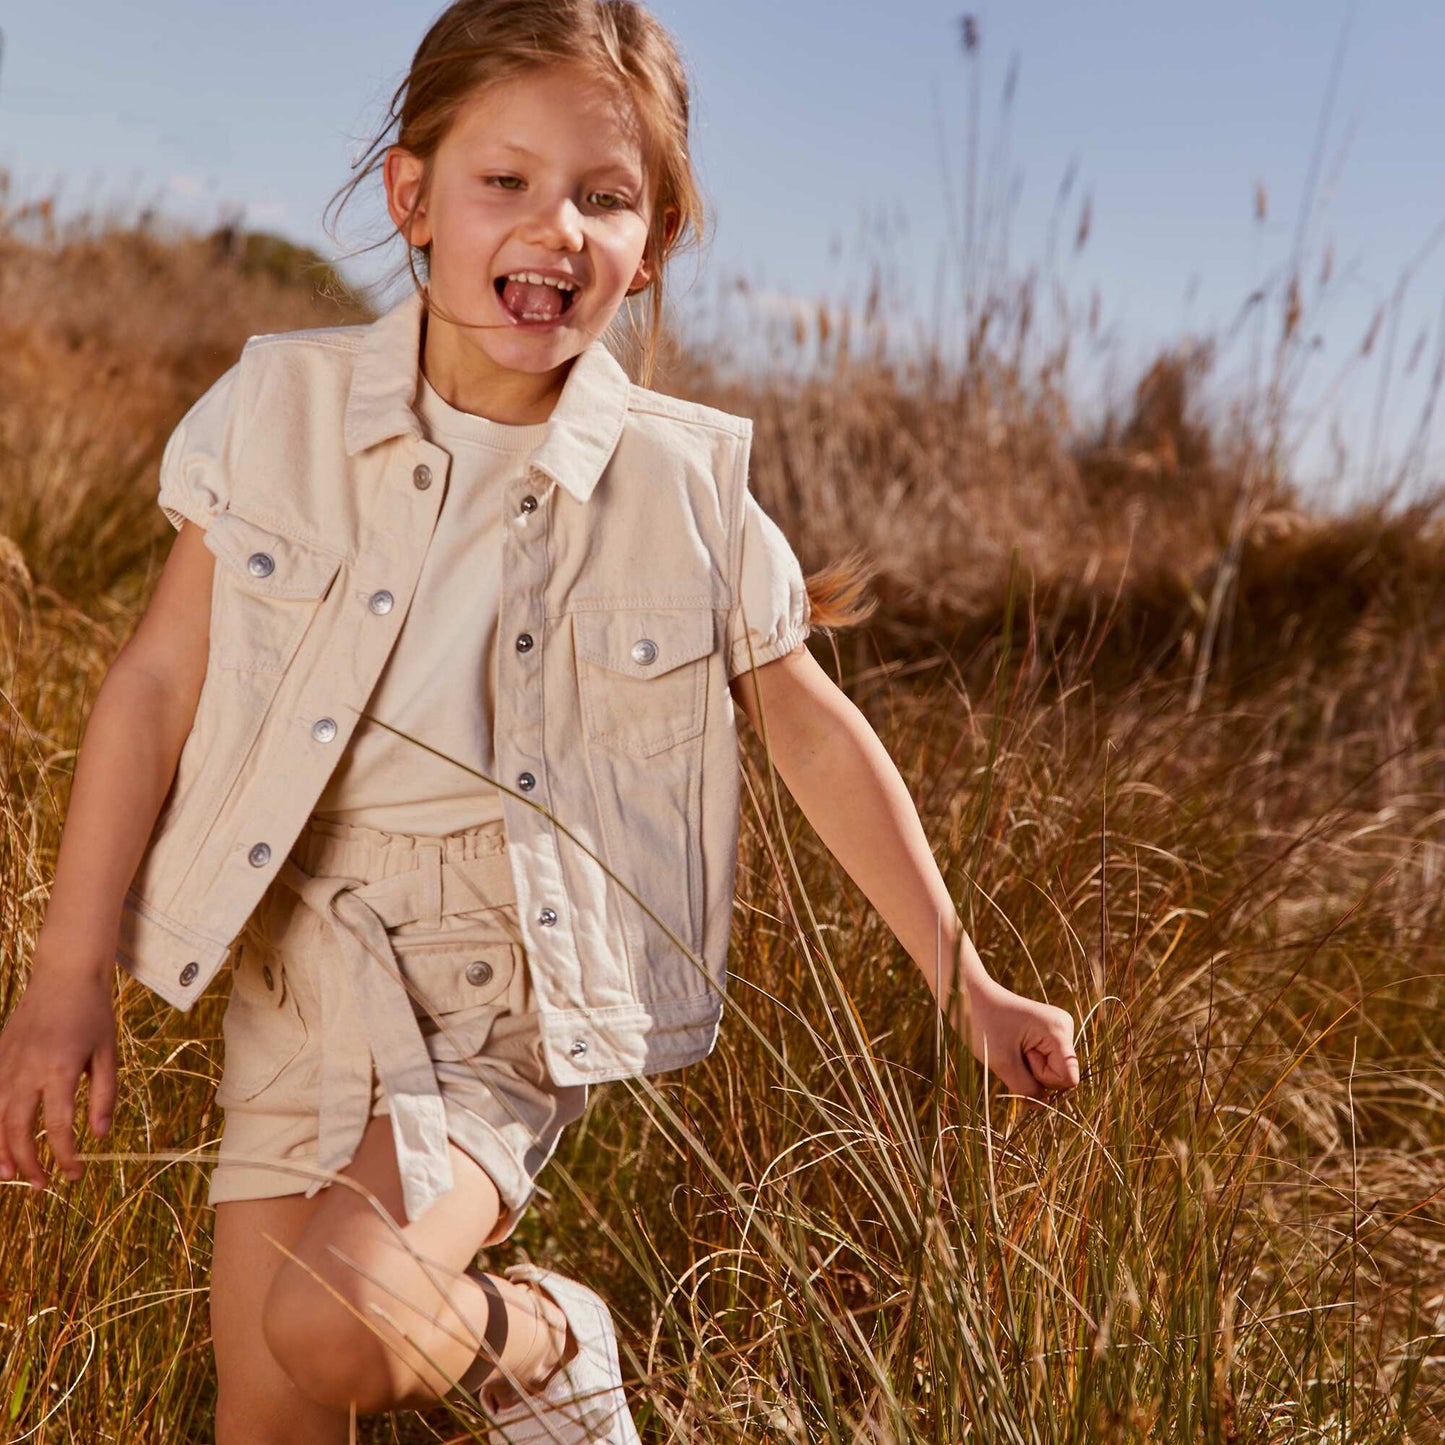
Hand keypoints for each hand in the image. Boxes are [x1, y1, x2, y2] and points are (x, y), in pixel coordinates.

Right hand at [0, 959, 116, 1187]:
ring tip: (8, 1176)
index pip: (59, 1126)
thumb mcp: (108, 1052)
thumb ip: (104, 1094)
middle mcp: (27, 1070)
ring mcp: (6, 1064)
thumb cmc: (92, 1014)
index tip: (75, 1175)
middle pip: (18, 1129)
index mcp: (60, 1069)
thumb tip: (99, 1136)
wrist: (64, 976)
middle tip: (40, 1186)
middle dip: (28, 1163)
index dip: (66, 1156)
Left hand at [942, 974, 1079, 1107]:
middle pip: (1060, 1075)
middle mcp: (1064, 1027)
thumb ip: (1026, 1089)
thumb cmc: (983, 1025)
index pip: (1068, 1079)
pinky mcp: (1047, 1032)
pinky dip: (1027, 1061)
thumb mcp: (1003, 1063)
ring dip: (1028, 1067)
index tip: (1022, 1057)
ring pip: (1051, 1070)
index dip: (1043, 1079)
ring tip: (1011, 1045)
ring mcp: (1057, 1029)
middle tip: (1012, 1049)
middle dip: (1034, 1071)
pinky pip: (1045, 1062)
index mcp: (1059, 1030)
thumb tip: (1044, 1106)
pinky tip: (1014, 1046)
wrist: (970, 996)